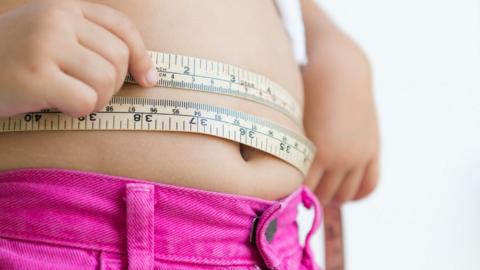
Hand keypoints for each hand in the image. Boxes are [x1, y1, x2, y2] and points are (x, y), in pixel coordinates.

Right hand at [0, 0, 156, 116]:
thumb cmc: (11, 57)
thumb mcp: (48, 33)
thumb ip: (87, 40)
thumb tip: (143, 70)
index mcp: (65, 6)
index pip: (123, 28)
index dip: (142, 56)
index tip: (148, 79)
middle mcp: (57, 19)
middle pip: (118, 58)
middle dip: (113, 84)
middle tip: (90, 93)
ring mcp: (45, 45)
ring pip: (106, 80)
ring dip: (96, 99)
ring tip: (72, 98)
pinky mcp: (34, 76)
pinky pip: (86, 102)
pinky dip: (80, 111)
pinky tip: (59, 105)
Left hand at [301, 2, 379, 204]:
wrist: (341, 69)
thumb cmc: (306, 90)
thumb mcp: (290, 119)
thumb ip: (282, 147)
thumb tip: (267, 169)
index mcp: (316, 151)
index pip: (301, 190)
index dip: (289, 194)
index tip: (281, 193)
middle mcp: (340, 158)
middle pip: (322, 196)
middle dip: (309, 198)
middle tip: (297, 195)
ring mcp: (359, 156)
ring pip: (344, 195)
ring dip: (331, 198)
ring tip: (318, 192)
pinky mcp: (372, 150)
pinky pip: (369, 185)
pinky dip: (356, 194)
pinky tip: (342, 190)